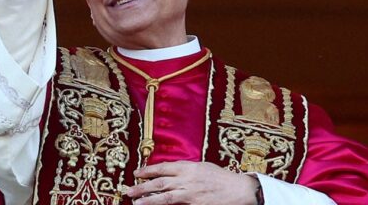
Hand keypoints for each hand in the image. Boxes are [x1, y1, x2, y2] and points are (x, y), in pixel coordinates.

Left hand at [126, 161, 258, 204]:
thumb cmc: (221, 177)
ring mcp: (190, 195)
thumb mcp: (202, 167)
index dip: (148, 170)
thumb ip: (186, 169)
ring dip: (149, 200)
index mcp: (188, 167)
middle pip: (159, 183)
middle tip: (128, 190)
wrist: (239, 190)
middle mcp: (187, 180)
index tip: (136, 173)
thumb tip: (171, 171)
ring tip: (136, 202)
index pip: (163, 168)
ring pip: (165, 197)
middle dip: (142, 186)